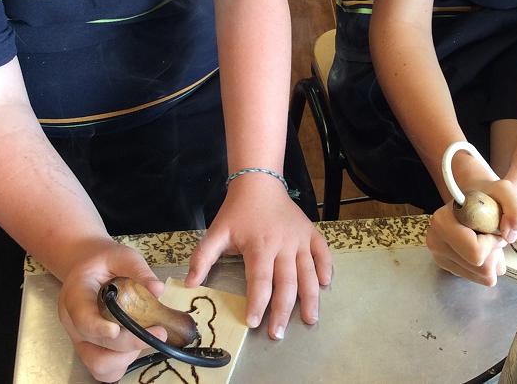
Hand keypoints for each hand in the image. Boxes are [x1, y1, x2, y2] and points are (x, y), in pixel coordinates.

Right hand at [57, 237, 167, 382]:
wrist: (90, 267)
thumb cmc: (105, 262)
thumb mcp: (122, 256)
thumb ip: (138, 271)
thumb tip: (157, 289)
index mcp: (76, 295)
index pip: (82, 318)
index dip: (98, 328)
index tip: (116, 330)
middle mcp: (74, 323)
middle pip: (95, 345)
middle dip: (129, 342)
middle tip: (159, 331)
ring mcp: (81, 339)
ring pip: (98, 364)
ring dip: (126, 356)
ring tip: (147, 336)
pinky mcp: (91, 349)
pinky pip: (103, 370)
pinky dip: (122, 364)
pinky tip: (137, 346)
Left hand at [184, 174, 332, 339]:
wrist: (259, 183)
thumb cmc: (237, 212)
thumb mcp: (216, 232)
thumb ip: (202, 258)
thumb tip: (190, 284)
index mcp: (259, 245)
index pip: (260, 280)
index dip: (257, 303)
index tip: (253, 323)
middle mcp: (283, 244)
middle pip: (286, 282)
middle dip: (283, 311)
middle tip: (278, 333)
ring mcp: (300, 238)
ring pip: (308, 272)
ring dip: (310, 297)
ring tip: (309, 319)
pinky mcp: (311, 232)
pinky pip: (323, 252)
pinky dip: (326, 268)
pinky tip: (325, 284)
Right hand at [426, 178, 516, 284]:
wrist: (470, 199)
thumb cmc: (485, 195)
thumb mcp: (504, 191)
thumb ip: (515, 208)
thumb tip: (510, 235)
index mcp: (442, 223)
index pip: (476, 253)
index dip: (492, 242)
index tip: (492, 226)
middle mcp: (435, 243)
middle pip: (481, 270)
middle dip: (494, 253)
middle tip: (491, 233)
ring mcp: (440, 257)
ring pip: (482, 277)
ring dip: (492, 259)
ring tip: (485, 239)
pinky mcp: (447, 267)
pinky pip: (478, 278)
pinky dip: (486, 265)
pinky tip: (480, 247)